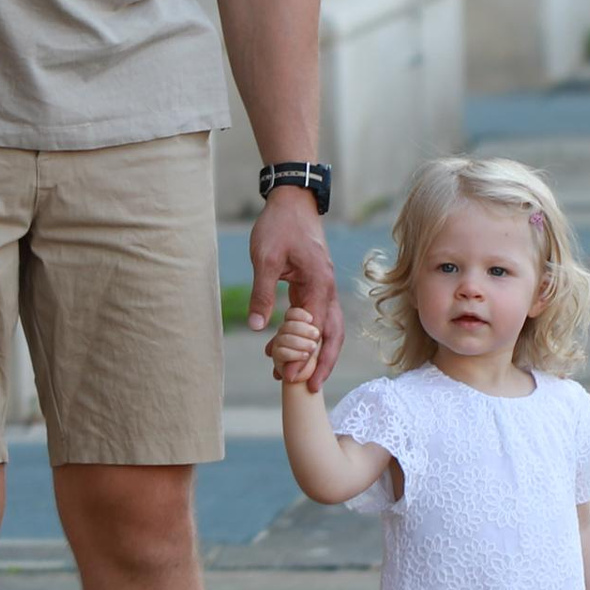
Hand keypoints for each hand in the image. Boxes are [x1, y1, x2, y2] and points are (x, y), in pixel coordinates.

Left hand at [250, 187, 341, 387]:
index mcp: (319, 283)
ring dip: (314, 352)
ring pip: (327, 328)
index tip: (292, 377)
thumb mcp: (265, 258)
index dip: (306, 355)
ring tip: (293, 376)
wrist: (292, 201)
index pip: (317, 329)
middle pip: (333, 334)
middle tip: (310, 388)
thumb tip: (256, 328)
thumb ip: (262, 294)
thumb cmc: (279, 226)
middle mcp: (327, 289)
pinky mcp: (314, 285)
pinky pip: (315, 316)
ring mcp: (323, 287)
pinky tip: (282, 346)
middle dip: (323, 362)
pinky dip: (305, 336)